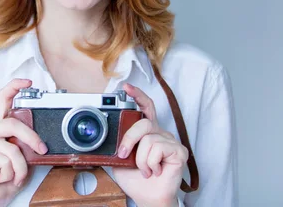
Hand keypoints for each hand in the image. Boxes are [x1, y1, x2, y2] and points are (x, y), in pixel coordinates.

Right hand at [0, 78, 48, 206]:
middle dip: (32, 138)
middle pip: (14, 123)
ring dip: (20, 167)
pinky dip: (11, 173)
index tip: (28, 81)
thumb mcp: (24, 155)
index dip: (15, 86)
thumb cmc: (10, 175)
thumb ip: (27, 142)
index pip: (3, 98)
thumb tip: (42, 137)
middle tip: (42, 150)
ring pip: (12, 148)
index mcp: (0, 125)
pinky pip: (5, 159)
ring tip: (14, 174)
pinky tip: (2, 176)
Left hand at [112, 83, 187, 206]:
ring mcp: (170, 141)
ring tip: (145, 169)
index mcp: (147, 131)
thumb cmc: (136, 179)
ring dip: (141, 159)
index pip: (145, 107)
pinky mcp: (179, 151)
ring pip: (148, 139)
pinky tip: (155, 170)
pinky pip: (157, 149)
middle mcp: (159, 133)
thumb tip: (103, 136)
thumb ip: (117, 143)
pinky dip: (151, 163)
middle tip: (124, 154)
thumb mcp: (120, 158)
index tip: (126, 87)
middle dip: (129, 138)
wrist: (147, 197)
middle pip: (143, 122)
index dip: (137, 95)